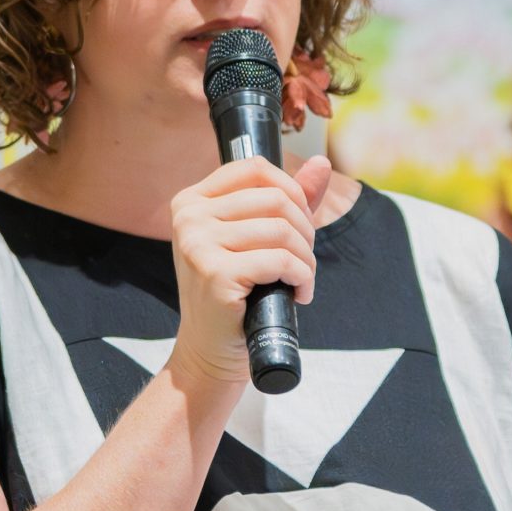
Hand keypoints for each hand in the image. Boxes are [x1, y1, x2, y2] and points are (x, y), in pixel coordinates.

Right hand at [167, 155, 330, 386]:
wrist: (211, 348)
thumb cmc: (235, 292)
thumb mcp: (255, 239)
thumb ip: (287, 199)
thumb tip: (322, 162)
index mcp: (192, 200)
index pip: (255, 168)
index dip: (292, 190)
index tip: (301, 223)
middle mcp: (189, 217)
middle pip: (275, 198)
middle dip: (305, 230)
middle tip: (304, 260)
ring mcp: (198, 243)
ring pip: (282, 230)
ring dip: (306, 258)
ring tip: (302, 279)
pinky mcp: (215, 273)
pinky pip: (280, 260)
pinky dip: (302, 277)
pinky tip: (298, 293)